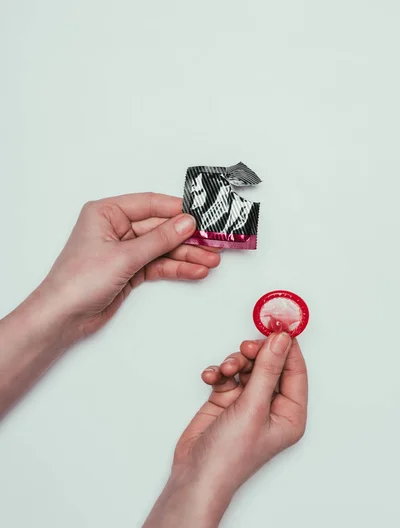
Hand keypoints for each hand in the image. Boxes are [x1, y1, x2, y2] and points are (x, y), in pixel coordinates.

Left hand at [42, 193, 219, 337]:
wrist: (64, 317)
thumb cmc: (78, 281)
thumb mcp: (123, 256)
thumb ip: (158, 239)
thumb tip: (186, 223)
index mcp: (106, 212)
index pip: (149, 204)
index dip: (177, 210)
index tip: (202, 215)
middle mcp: (116, 228)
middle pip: (160, 228)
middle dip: (187, 237)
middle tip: (213, 242)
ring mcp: (125, 250)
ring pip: (162, 249)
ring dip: (187, 255)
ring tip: (211, 260)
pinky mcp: (130, 271)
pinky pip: (159, 265)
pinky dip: (177, 268)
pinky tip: (195, 270)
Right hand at [174, 333, 307, 495]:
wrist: (195, 474)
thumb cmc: (230, 456)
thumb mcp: (253, 408)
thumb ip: (267, 370)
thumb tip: (281, 340)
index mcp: (290, 413)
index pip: (295, 370)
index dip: (287, 347)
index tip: (277, 325)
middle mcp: (271, 406)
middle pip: (270, 364)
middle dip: (255, 354)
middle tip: (245, 349)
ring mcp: (248, 403)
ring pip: (247, 366)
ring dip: (234, 363)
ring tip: (225, 372)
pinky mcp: (227, 400)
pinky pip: (227, 375)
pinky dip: (219, 373)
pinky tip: (211, 378)